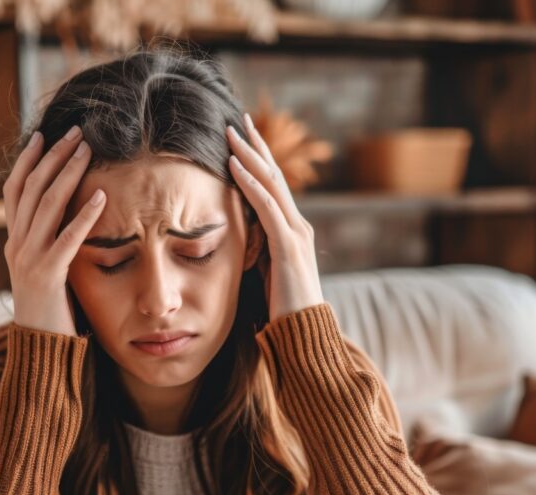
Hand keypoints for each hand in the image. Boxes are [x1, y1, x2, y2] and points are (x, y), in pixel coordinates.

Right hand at [2, 125, 105, 336]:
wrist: (38, 349)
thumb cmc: (50, 310)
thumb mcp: (44, 269)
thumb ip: (49, 243)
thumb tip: (65, 217)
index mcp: (14, 242)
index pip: (15, 190)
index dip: (28, 161)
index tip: (44, 135)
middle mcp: (16, 246)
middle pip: (31, 189)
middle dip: (53, 156)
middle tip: (75, 131)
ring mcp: (28, 260)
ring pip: (46, 206)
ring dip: (68, 173)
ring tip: (87, 150)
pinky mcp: (47, 276)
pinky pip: (66, 239)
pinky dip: (83, 215)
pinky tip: (101, 196)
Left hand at [226, 113, 324, 322]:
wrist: (305, 333)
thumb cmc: (283, 309)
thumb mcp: (265, 272)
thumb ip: (257, 251)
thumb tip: (240, 237)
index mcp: (292, 231)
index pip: (274, 187)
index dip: (258, 161)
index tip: (241, 139)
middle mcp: (298, 226)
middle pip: (275, 175)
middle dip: (256, 146)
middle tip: (239, 120)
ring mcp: (295, 234)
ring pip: (270, 184)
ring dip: (249, 156)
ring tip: (231, 133)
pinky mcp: (287, 246)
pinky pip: (265, 206)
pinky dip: (248, 183)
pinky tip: (233, 166)